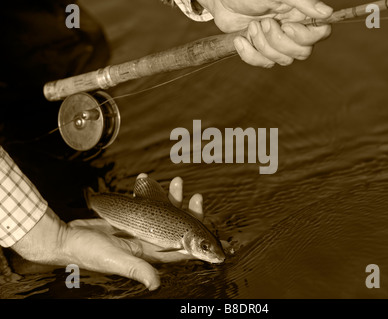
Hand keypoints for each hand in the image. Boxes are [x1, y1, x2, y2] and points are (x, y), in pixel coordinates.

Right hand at [11, 176, 204, 290]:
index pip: (181, 250)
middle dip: (189, 211)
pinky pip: (145, 203)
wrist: (65, 238)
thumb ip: (136, 268)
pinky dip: (148, 192)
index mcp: (150, 253)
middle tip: (194, 195)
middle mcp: (149, 241)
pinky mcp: (129, 218)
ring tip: (176, 181)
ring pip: (164, 212)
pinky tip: (146, 179)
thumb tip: (156, 283)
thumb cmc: (87, 252)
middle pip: (178, 227)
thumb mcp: (113, 259)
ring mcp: (140, 229)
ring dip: (172, 197)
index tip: (218, 235)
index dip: (199, 244)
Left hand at [197, 0, 332, 66]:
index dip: (306, 36)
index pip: (321, 33)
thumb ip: (303, 2)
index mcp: (301, 14)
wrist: (222, 1)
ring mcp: (277, 42)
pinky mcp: (262, 51)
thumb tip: (326, 13)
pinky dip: (249, 54)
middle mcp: (293, 29)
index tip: (287, 26)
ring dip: (262, 45)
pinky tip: (240, 39)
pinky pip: (264, 64)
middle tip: (264, 22)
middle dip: (279, 41)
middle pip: (302, 52)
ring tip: (251, 26)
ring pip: (282, 60)